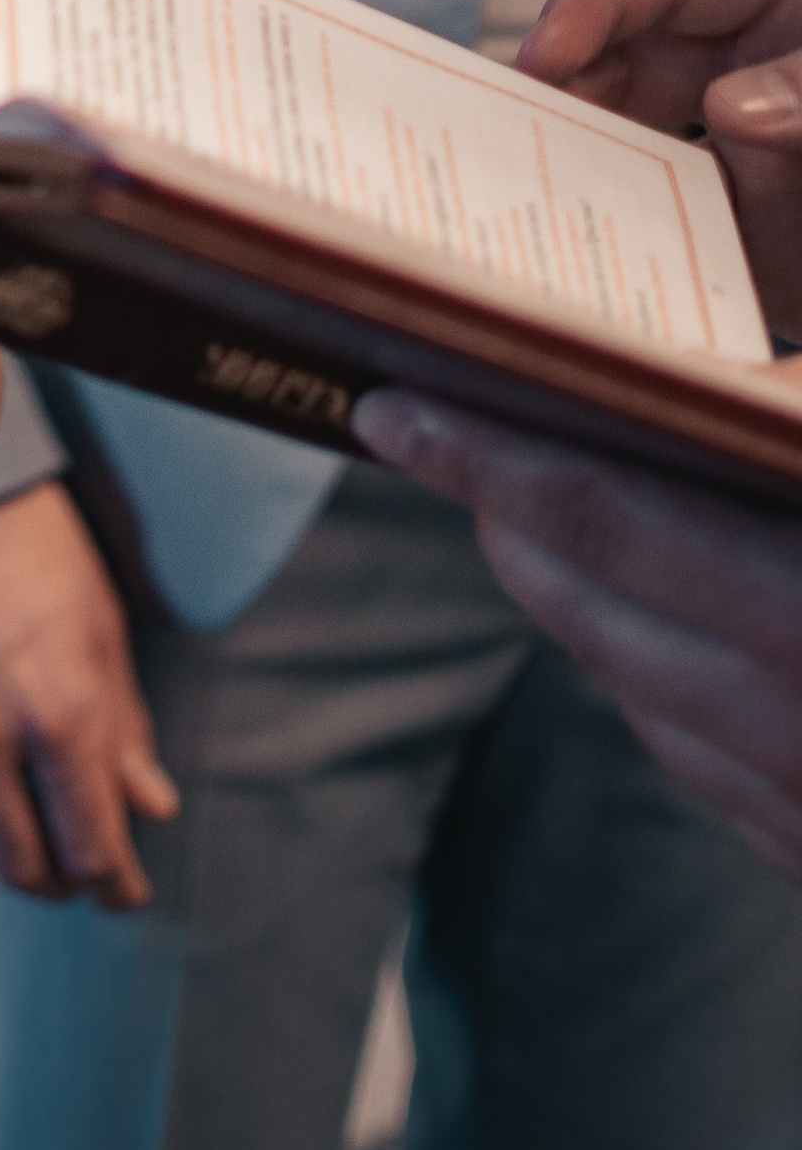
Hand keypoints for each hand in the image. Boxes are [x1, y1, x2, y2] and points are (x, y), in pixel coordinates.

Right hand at [0, 480, 178, 908]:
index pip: (94, 853)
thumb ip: (122, 727)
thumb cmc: (27, 546)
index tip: (121, 887)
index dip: (115, 885)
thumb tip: (152, 809)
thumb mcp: (98, 627)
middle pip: (21, 871)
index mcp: (59, 715)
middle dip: (52, 875)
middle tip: (62, 856)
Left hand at [359, 389, 801, 884]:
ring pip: (637, 696)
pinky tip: (671, 637)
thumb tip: (702, 381)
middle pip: (591, 613)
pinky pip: (706, 767)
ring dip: (583, 608)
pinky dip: (664, 693)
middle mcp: (793, 726)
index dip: (481, 457)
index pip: (600, 517)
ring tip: (547, 522)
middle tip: (447, 440)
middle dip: (506, 521)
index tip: (387, 410)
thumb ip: (784, 431)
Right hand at [521, 0, 801, 337]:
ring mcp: (733, 140)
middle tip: (511, 122)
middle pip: (624, 45)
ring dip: (582, 149)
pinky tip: (595, 244)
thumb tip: (733, 108)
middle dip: (565, 75)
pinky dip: (624, 225)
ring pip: (626, 128)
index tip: (548, 49)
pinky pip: (660, 212)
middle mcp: (744, 59)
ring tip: (535, 183)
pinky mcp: (736, 220)